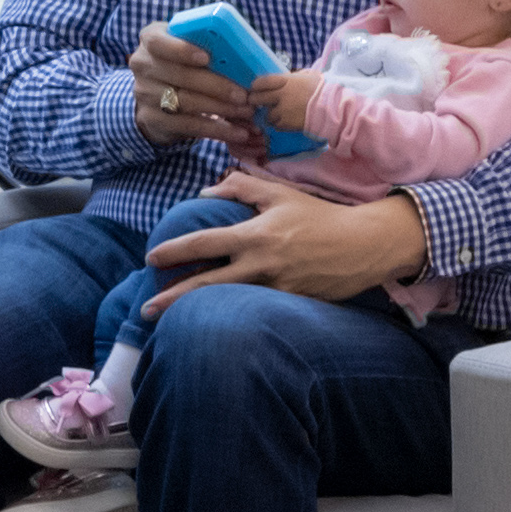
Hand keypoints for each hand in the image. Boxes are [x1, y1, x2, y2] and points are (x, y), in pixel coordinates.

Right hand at [124, 27, 248, 151]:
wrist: (154, 93)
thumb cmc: (181, 61)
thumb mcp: (185, 45)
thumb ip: (205, 43)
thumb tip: (243, 53)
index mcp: (151, 40)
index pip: (158, 42)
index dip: (182, 50)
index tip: (207, 58)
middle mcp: (143, 65)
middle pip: (180, 76)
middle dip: (216, 86)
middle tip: (243, 94)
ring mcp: (145, 94)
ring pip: (186, 102)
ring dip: (221, 109)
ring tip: (246, 112)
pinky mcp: (153, 119)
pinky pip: (189, 126)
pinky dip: (216, 130)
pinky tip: (237, 132)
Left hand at [143, 187, 431, 305]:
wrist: (364, 245)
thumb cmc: (319, 215)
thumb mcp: (280, 192)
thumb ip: (241, 185)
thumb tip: (205, 193)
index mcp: (255, 234)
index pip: (203, 244)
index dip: (173, 251)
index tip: (151, 259)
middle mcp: (261, 264)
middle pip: (207, 286)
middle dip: (172, 299)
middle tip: (146, 309)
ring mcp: (276, 289)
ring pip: (227, 304)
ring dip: (196, 314)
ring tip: (168, 325)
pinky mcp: (290, 305)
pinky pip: (254, 312)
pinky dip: (232, 318)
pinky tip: (213, 326)